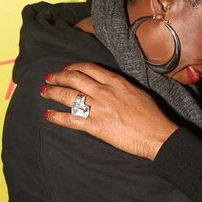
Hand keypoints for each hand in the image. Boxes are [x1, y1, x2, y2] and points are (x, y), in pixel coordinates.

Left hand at [40, 63, 178, 159]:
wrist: (157, 134)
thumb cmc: (153, 116)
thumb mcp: (138, 92)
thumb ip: (121, 87)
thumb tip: (112, 87)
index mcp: (116, 81)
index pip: (88, 68)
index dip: (73, 67)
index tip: (66, 69)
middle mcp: (104, 91)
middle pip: (74, 78)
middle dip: (57, 77)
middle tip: (49, 78)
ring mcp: (98, 108)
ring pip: (68, 95)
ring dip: (52, 92)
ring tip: (44, 91)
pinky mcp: (95, 126)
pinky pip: (70, 119)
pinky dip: (56, 116)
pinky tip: (48, 115)